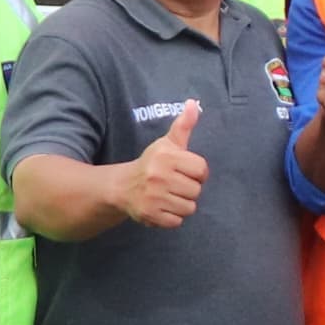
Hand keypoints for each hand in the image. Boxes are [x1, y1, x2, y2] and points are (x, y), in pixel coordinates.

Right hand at [123, 100, 206, 227]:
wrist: (122, 187)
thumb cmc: (151, 163)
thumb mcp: (167, 143)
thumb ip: (184, 125)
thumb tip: (194, 103)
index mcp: (166, 157)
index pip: (202, 170)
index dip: (197, 173)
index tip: (185, 172)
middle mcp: (159, 176)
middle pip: (197, 190)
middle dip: (189, 189)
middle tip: (174, 185)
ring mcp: (154, 197)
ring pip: (189, 207)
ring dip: (182, 204)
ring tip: (168, 196)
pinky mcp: (150, 215)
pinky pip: (177, 221)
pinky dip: (172, 217)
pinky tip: (162, 207)